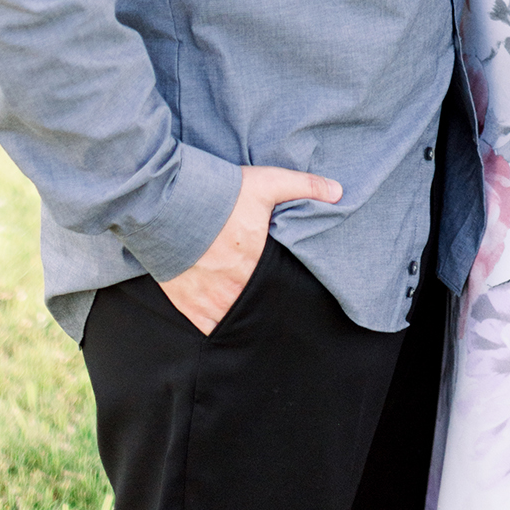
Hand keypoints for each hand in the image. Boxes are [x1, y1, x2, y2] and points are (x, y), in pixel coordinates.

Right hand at [158, 165, 340, 333]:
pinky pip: (203, 326)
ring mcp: (207, 298)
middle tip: (268, 308)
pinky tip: (219, 324)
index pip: (278, 289)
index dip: (283, 293)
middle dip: (261, 308)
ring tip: (246, 317)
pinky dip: (212, 326)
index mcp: (256, 264)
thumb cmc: (220, 194)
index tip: (288, 296)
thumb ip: (305, 186)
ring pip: (230, 322)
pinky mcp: (184, 300)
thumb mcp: (268, 183)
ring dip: (238, 319)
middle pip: (254, 309)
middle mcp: (233, 288)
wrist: (169, 202)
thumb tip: (339, 191)